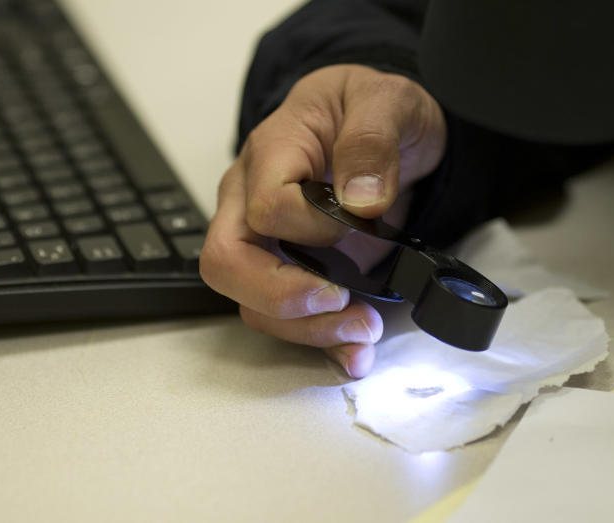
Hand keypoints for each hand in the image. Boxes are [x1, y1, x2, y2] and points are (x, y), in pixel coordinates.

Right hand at [200, 65, 445, 376]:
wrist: (386, 127)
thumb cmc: (373, 109)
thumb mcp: (387, 102)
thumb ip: (372, 140)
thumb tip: (361, 200)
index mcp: (270, 153)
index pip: (263, 208)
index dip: (310, 229)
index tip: (361, 225)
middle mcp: (249, 201)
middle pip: (227, 264)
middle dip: (283, 298)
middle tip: (342, 305)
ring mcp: (263, 241)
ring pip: (251, 302)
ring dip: (308, 329)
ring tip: (365, 331)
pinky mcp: (287, 270)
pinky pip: (284, 317)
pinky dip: (319, 343)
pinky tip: (353, 353)